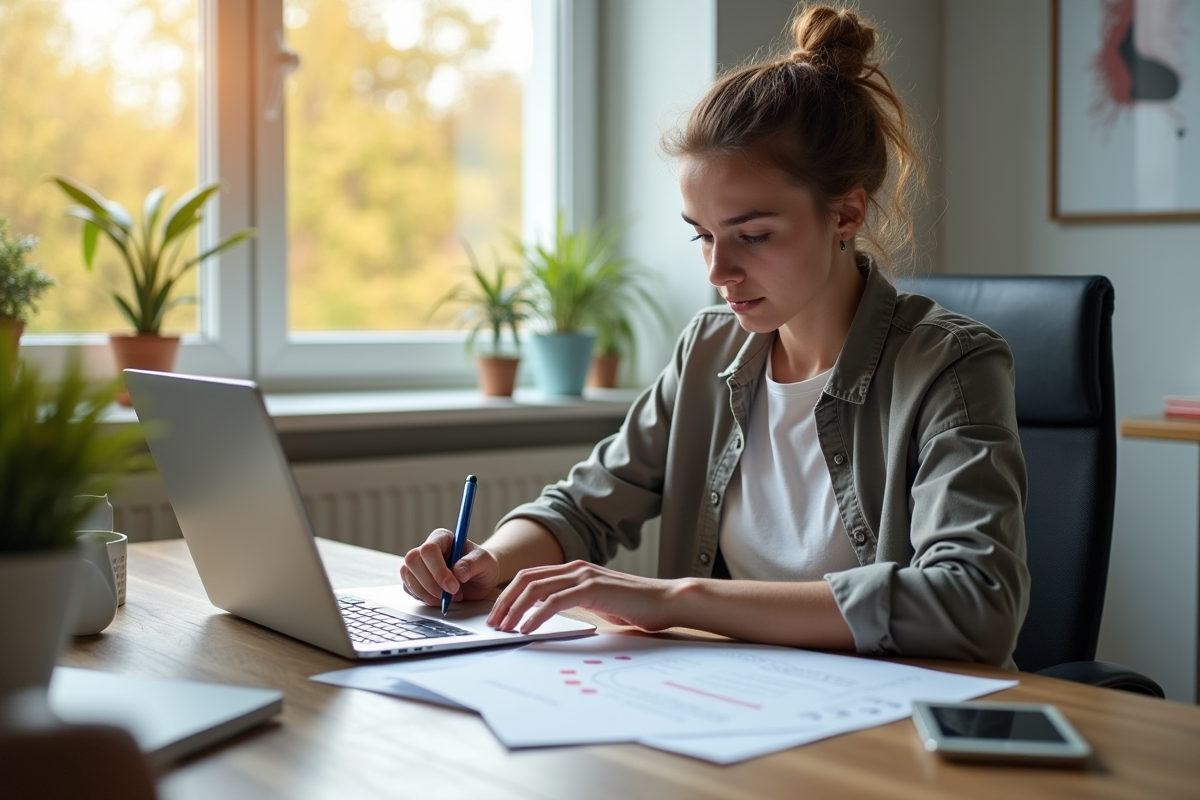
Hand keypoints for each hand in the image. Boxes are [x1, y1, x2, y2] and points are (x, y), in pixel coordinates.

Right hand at [400, 528, 499, 606]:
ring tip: (449, 598)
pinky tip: (440, 600)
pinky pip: (409, 589)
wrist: (479, 579)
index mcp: (442, 538)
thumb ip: (472, 564)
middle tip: (451, 594)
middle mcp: (426, 549)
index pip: (429, 549)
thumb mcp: (484, 562)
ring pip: (408, 576)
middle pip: (413, 561)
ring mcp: (418, 565)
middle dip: (431, 583)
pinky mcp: (414, 580)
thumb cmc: (481, 566)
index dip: (438, 570)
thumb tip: (458, 573)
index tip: (453, 586)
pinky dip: (424, 598)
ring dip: (428, 593)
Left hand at [486, 560, 679, 633]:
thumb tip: (550, 619)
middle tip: (493, 623)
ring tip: (504, 628)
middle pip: (526, 579)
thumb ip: (576, 604)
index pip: (531, 577)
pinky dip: (535, 615)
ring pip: (536, 588)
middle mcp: (576, 568)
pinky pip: (554, 601)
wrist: (665, 601)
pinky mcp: (592, 589)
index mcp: (575, 570)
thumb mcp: (599, 604)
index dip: (509, 594)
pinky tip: (527, 629)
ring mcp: (584, 576)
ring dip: (514, 609)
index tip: (498, 614)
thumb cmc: (636, 607)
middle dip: (504, 601)